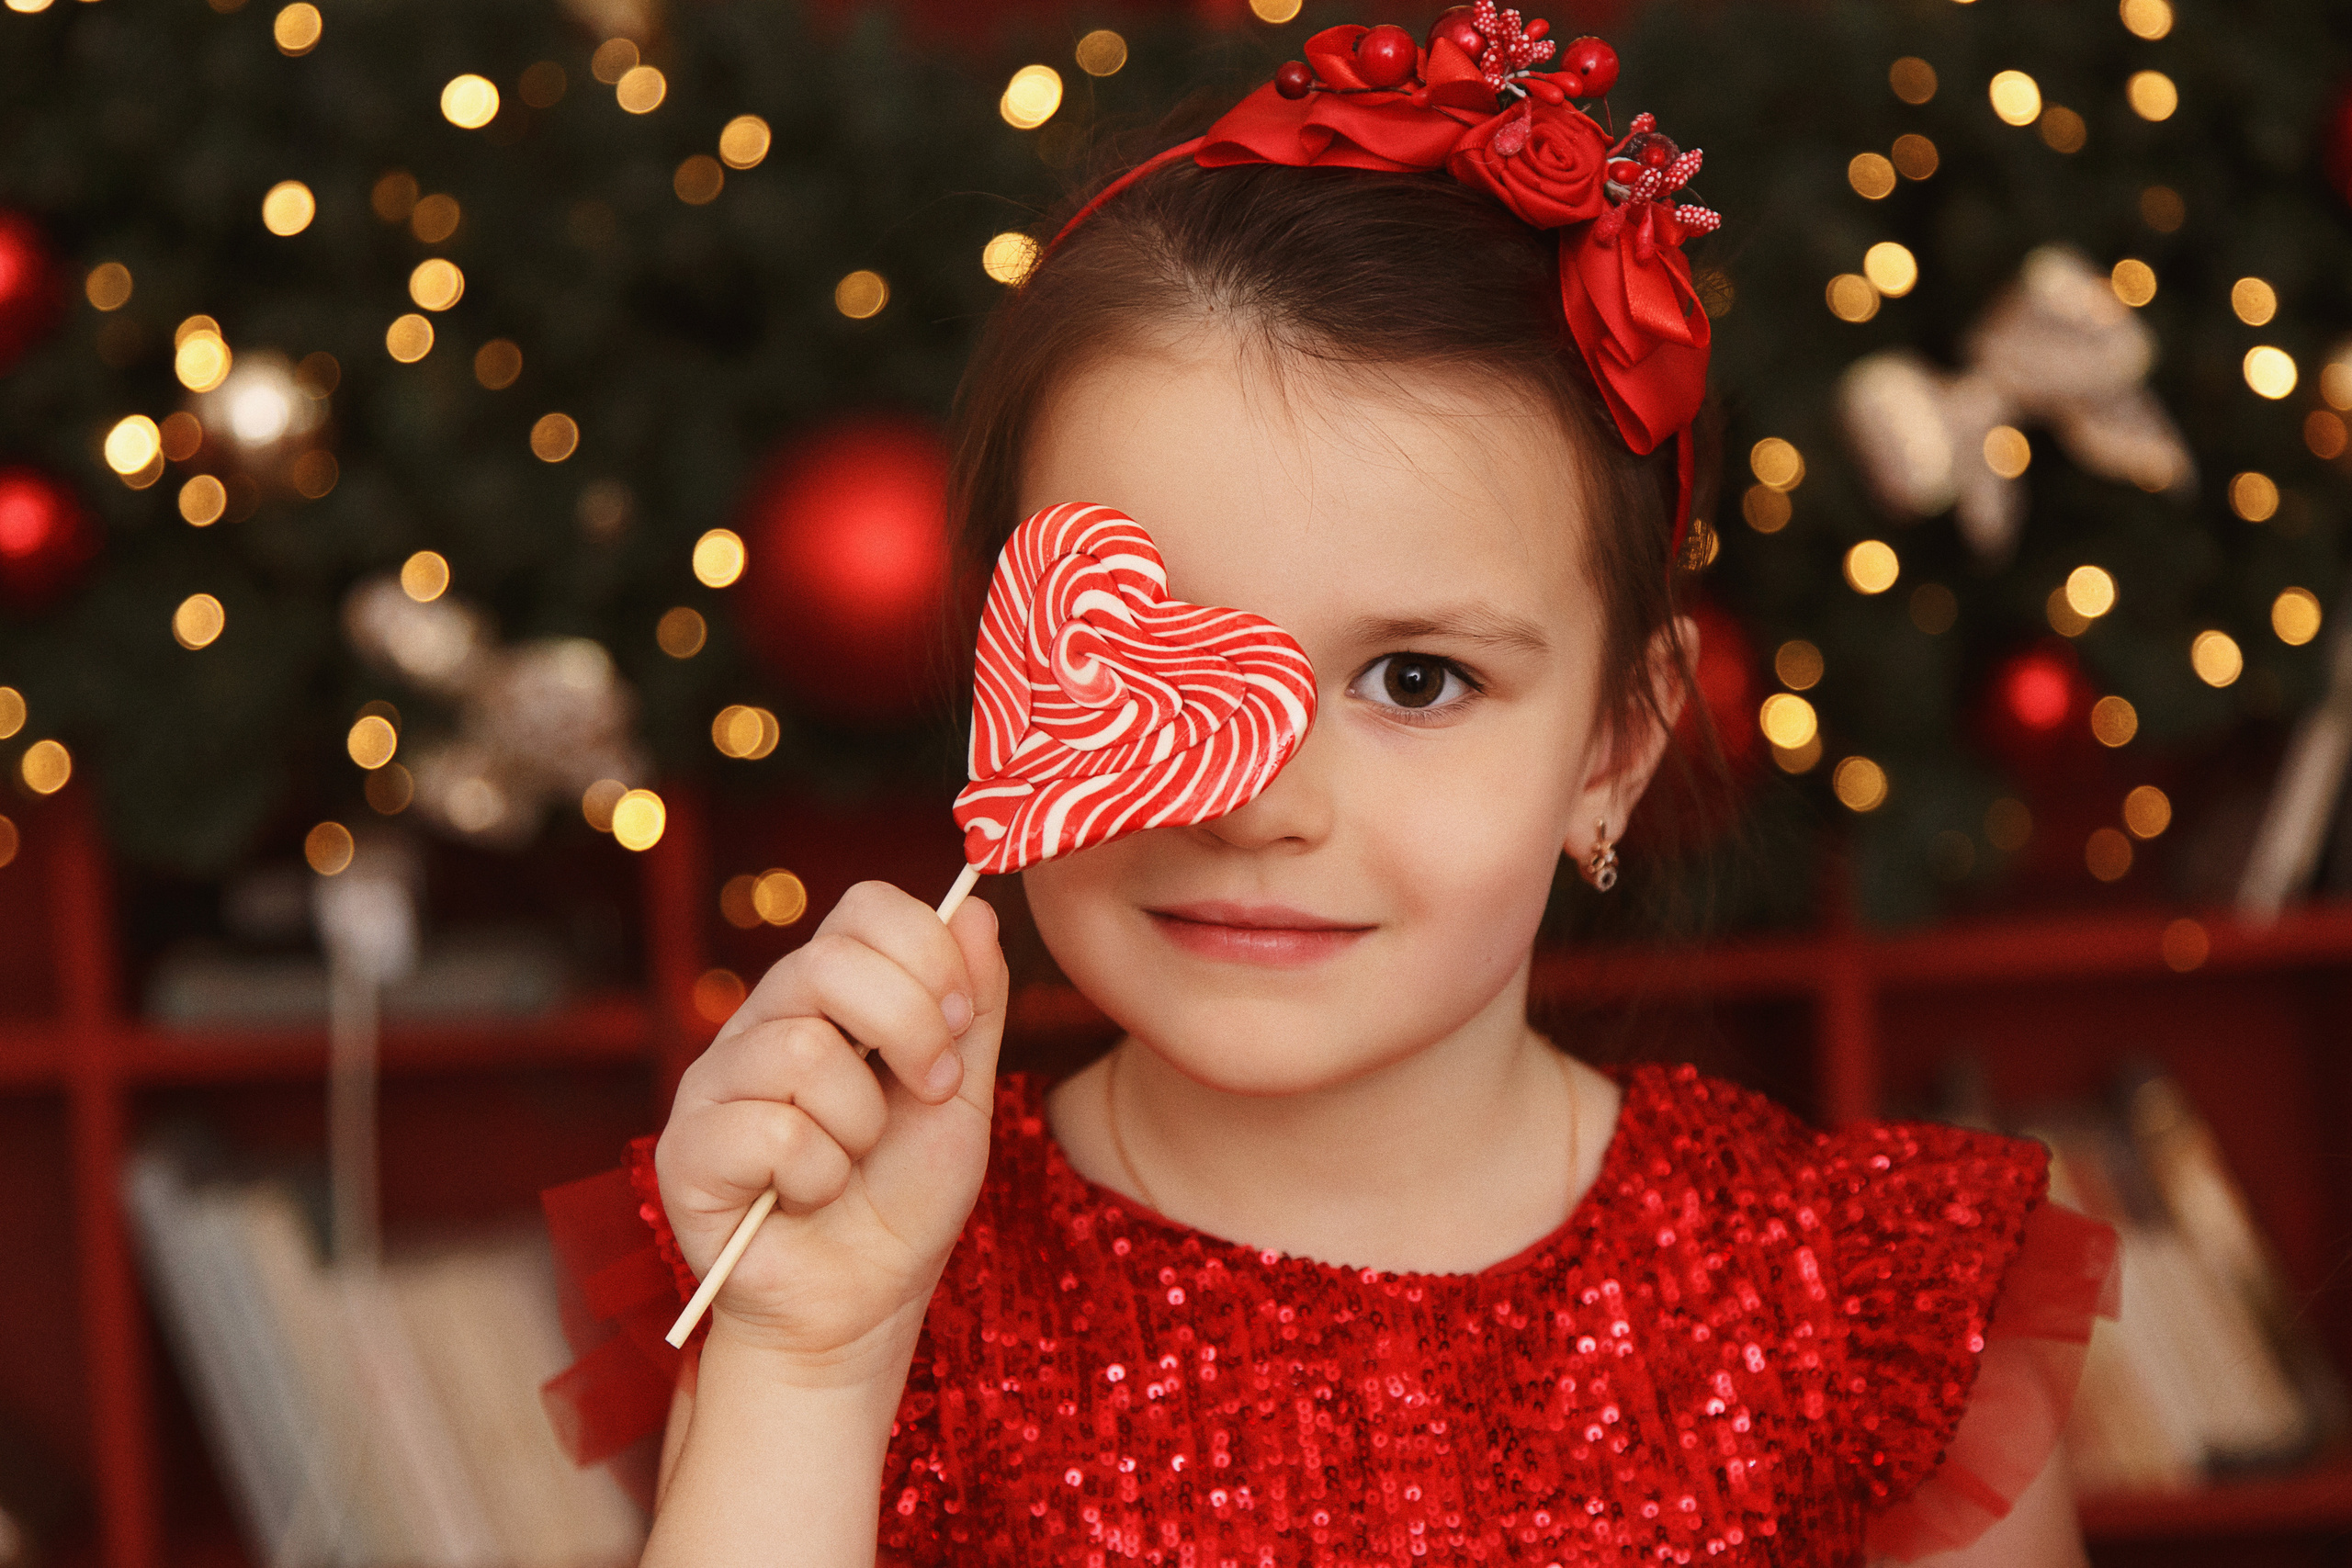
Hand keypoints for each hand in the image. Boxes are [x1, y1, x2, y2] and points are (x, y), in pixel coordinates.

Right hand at [655, 881, 1007, 1376]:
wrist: (862, 1304)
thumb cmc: (905, 1198)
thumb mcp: (962, 1096)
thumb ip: (973, 1007)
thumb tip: (975, 909)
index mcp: (829, 996)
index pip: (865, 907)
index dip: (926, 952)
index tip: (961, 1025)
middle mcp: (764, 1021)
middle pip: (828, 961)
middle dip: (910, 1028)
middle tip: (931, 1091)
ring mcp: (715, 1081)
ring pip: (803, 1052)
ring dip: (861, 1123)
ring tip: (854, 1160)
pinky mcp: (686, 1149)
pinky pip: (769, 1130)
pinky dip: (817, 1174)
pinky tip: (807, 1197)